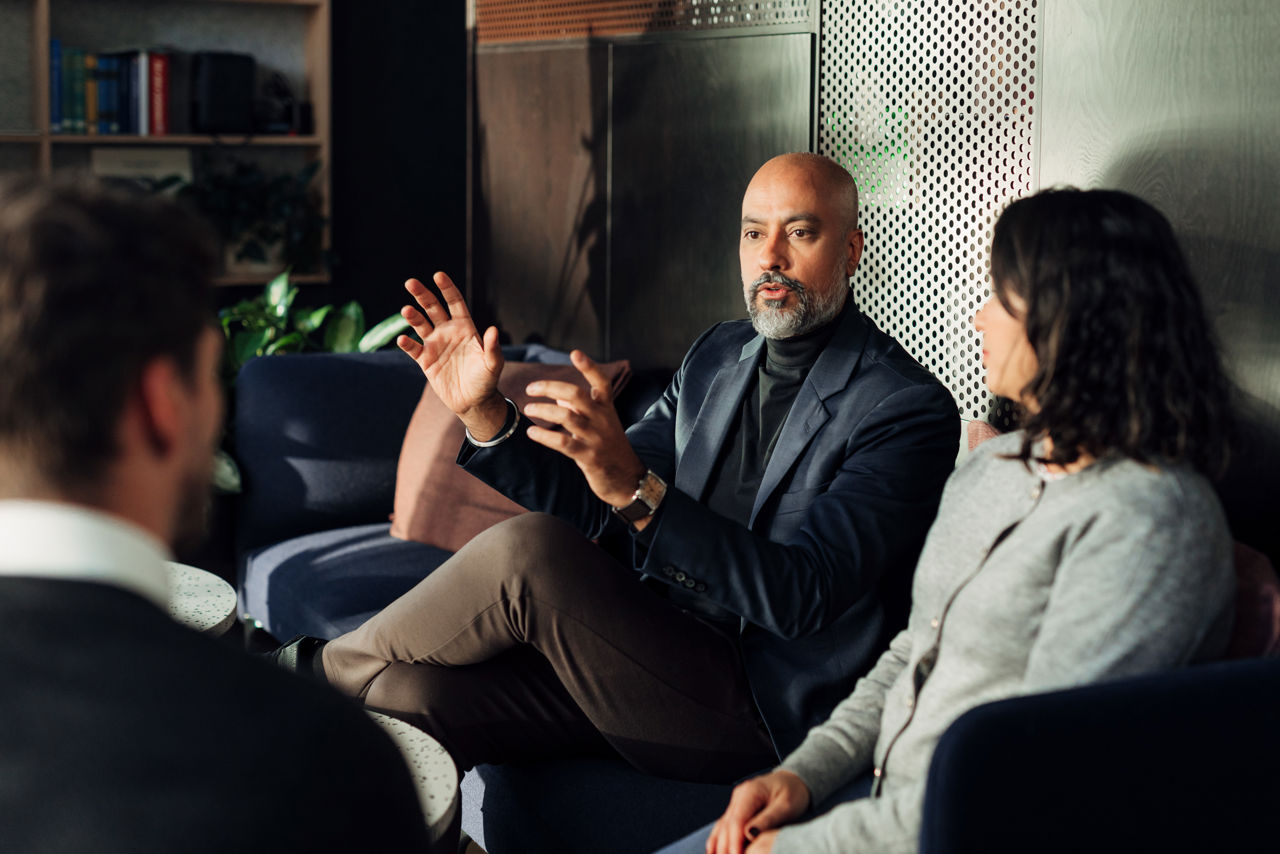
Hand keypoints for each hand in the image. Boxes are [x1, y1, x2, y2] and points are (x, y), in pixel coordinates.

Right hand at [397, 272, 507, 438]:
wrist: (473, 401)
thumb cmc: (486, 380)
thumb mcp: (492, 364)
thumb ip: (492, 347)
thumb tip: (493, 329)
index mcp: (465, 328)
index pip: (455, 302)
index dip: (447, 288)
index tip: (438, 275)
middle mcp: (448, 332)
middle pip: (433, 308)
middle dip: (422, 295)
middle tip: (411, 283)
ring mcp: (435, 345)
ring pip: (420, 325)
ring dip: (412, 317)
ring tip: (406, 310)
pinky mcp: (426, 361)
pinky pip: (413, 349)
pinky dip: (407, 343)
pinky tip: (403, 339)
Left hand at [523, 349, 647, 512]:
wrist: (628, 479)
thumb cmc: (610, 448)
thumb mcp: (601, 424)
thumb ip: (580, 408)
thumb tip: (558, 394)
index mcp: (607, 408)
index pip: (601, 382)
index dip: (589, 367)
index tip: (575, 353)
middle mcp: (602, 419)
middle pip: (576, 394)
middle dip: (550, 387)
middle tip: (530, 388)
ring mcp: (596, 438)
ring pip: (567, 416)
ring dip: (543, 410)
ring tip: (528, 409)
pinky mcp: (589, 457)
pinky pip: (563, 443)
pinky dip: (544, 436)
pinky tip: (531, 432)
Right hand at [705, 770, 809, 853]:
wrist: (794, 782)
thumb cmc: (794, 792)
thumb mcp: (786, 806)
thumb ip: (768, 819)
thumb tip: (749, 834)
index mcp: (750, 792)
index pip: (736, 820)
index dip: (734, 842)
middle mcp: (739, 796)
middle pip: (726, 825)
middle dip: (726, 847)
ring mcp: (736, 803)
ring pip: (721, 827)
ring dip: (719, 846)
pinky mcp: (737, 810)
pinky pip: (724, 826)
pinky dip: (718, 840)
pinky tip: (715, 852)